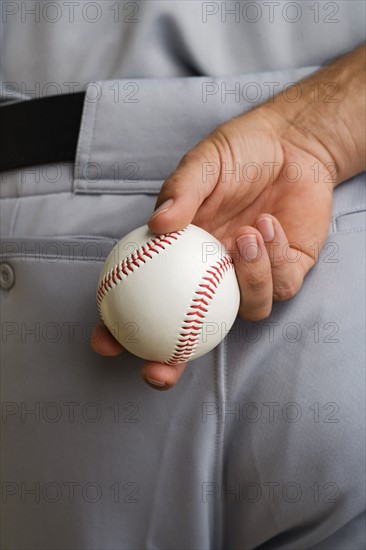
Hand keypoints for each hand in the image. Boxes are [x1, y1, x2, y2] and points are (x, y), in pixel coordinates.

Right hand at [92, 44, 365, 389]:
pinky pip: (281, 285)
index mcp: (184, 256)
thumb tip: (157, 224)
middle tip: (159, 367)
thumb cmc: (239, 154)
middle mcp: (215, 276)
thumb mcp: (203, 165)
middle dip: (172, 361)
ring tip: (244, 234)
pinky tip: (268, 223)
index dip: (122, 328)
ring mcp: (252, 278)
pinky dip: (274, 256)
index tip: (105, 340)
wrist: (290, 143)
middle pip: (190, 335)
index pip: (148, 300)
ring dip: (247, 278)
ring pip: (247, 310)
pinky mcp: (289, 272)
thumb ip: (181, 193)